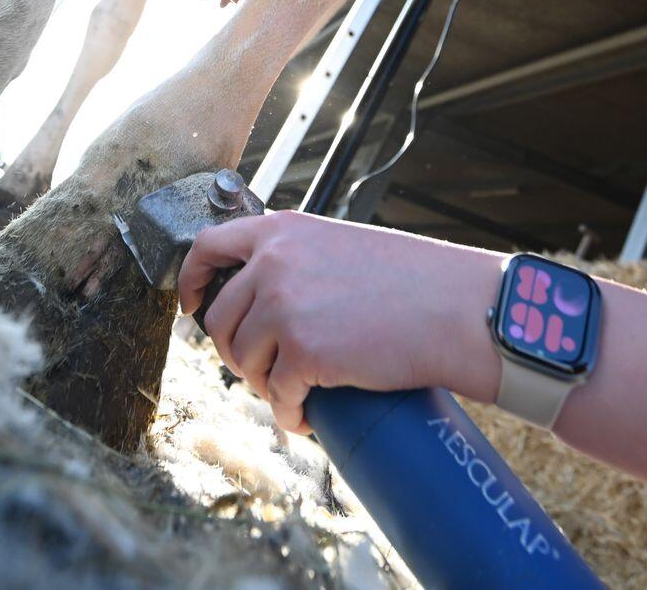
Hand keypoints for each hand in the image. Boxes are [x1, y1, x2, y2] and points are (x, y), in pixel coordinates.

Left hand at [175, 211, 504, 433]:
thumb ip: (297, 260)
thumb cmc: (412, 280)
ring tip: (295, 390)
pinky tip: (307, 415)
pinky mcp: (302, 353)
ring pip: (244, 361)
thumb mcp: (339, 246)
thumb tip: (263, 300)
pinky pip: (278, 396)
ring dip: (264, 383)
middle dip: (238, 350)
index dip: (192, 281)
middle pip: (221, 319)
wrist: (454, 309)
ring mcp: (284, 308)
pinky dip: (290, 414)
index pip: (208, 246)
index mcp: (281, 231)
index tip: (192, 307)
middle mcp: (273, 264)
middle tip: (265, 368)